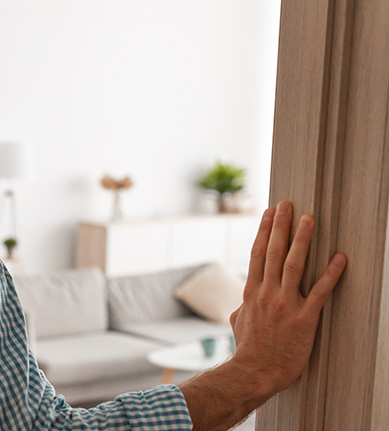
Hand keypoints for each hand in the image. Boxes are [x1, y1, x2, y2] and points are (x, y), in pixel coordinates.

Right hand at [179, 201, 346, 429]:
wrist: (254, 372)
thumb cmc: (248, 350)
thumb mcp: (237, 324)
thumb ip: (241, 308)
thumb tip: (239, 305)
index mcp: (251, 293)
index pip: (258, 255)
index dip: (264, 232)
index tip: (269, 214)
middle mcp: (267, 294)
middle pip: (274, 253)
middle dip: (281, 226)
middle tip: (287, 205)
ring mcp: (285, 305)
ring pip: (295, 265)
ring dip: (302, 240)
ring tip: (309, 220)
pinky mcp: (304, 319)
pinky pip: (320, 292)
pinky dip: (331, 274)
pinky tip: (340, 258)